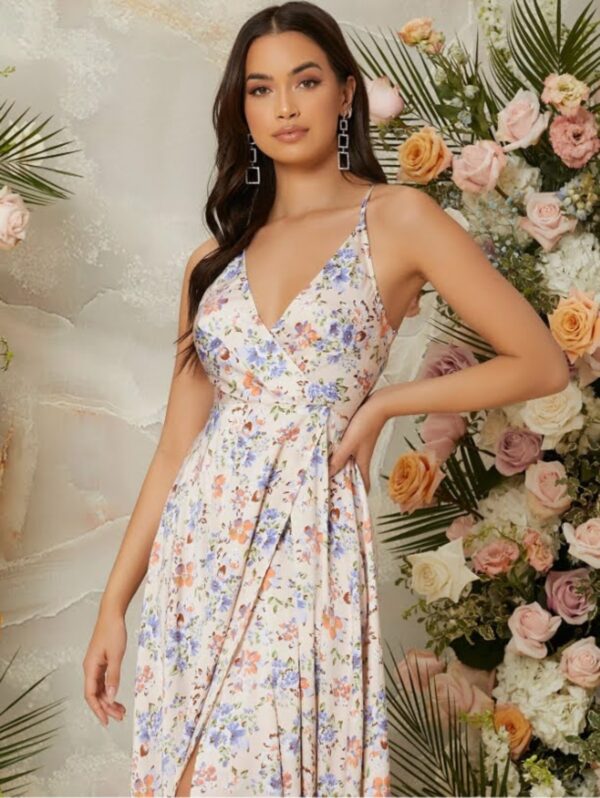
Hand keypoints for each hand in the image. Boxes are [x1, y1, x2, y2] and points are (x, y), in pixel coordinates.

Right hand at [83, 607, 126, 725]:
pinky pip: (103, 681)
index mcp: (90, 668)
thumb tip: (111, 697)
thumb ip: (114, 677)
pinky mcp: (101, 661)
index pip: (90, 695)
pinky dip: (109, 690)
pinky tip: (116, 695)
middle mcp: (90, 668)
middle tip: (120, 717)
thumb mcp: (116, 655)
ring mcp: (95, 665)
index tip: (107, 720)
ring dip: (109, 700)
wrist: (112, 614)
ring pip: (99, 688)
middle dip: (106, 707)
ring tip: (121, 710)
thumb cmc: (113, 632)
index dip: (98, 709)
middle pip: (95, 694)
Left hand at [328, 393, 386, 493]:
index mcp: (362, 461)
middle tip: (328, 489)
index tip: (347, 503)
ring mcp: (360, 448)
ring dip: (339, 467)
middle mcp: (362, 457)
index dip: (358, 495)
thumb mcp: (349, 443)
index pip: (364, 484)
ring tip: (324, 472)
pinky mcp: (357, 438)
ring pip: (349, 462)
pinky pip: (347, 451)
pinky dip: (339, 455)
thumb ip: (339, 458)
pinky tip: (330, 452)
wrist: (378, 404)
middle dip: (344, 482)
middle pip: (353, 474)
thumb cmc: (365, 423)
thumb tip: (329, 473)